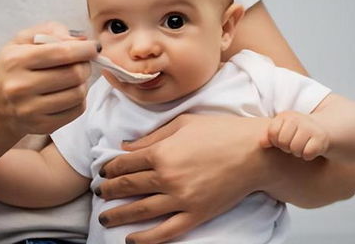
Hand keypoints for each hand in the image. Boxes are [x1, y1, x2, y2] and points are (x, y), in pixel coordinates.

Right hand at [0, 22, 98, 136]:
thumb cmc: (14, 67)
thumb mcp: (23, 40)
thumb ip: (52, 31)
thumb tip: (81, 40)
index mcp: (15, 60)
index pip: (61, 53)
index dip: (84, 49)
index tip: (94, 47)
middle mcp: (20, 86)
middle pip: (74, 74)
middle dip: (85, 65)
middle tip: (82, 63)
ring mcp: (30, 109)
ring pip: (78, 93)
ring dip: (83, 83)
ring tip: (74, 79)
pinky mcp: (42, 126)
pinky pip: (77, 110)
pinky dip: (79, 100)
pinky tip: (68, 93)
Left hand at [96, 114, 270, 243]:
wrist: (255, 152)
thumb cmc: (220, 131)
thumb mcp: (183, 123)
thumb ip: (152, 136)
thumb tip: (126, 146)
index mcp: (162, 152)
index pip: (125, 164)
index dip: (109, 169)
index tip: (103, 172)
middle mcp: (167, 177)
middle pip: (128, 187)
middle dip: (109, 190)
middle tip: (99, 193)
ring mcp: (181, 199)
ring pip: (141, 211)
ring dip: (118, 215)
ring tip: (104, 218)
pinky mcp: (196, 214)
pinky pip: (166, 231)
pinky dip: (146, 239)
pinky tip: (131, 240)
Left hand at [260, 111, 329, 160]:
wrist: (326, 129)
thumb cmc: (298, 133)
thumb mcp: (283, 131)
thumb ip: (270, 136)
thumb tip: (261, 143)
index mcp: (285, 116)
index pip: (272, 133)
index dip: (275, 141)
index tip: (282, 140)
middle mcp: (297, 119)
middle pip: (283, 142)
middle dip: (287, 148)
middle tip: (294, 144)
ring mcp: (310, 127)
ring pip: (295, 149)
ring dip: (298, 152)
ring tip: (302, 147)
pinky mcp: (321, 138)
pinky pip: (307, 153)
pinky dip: (308, 156)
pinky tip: (311, 150)